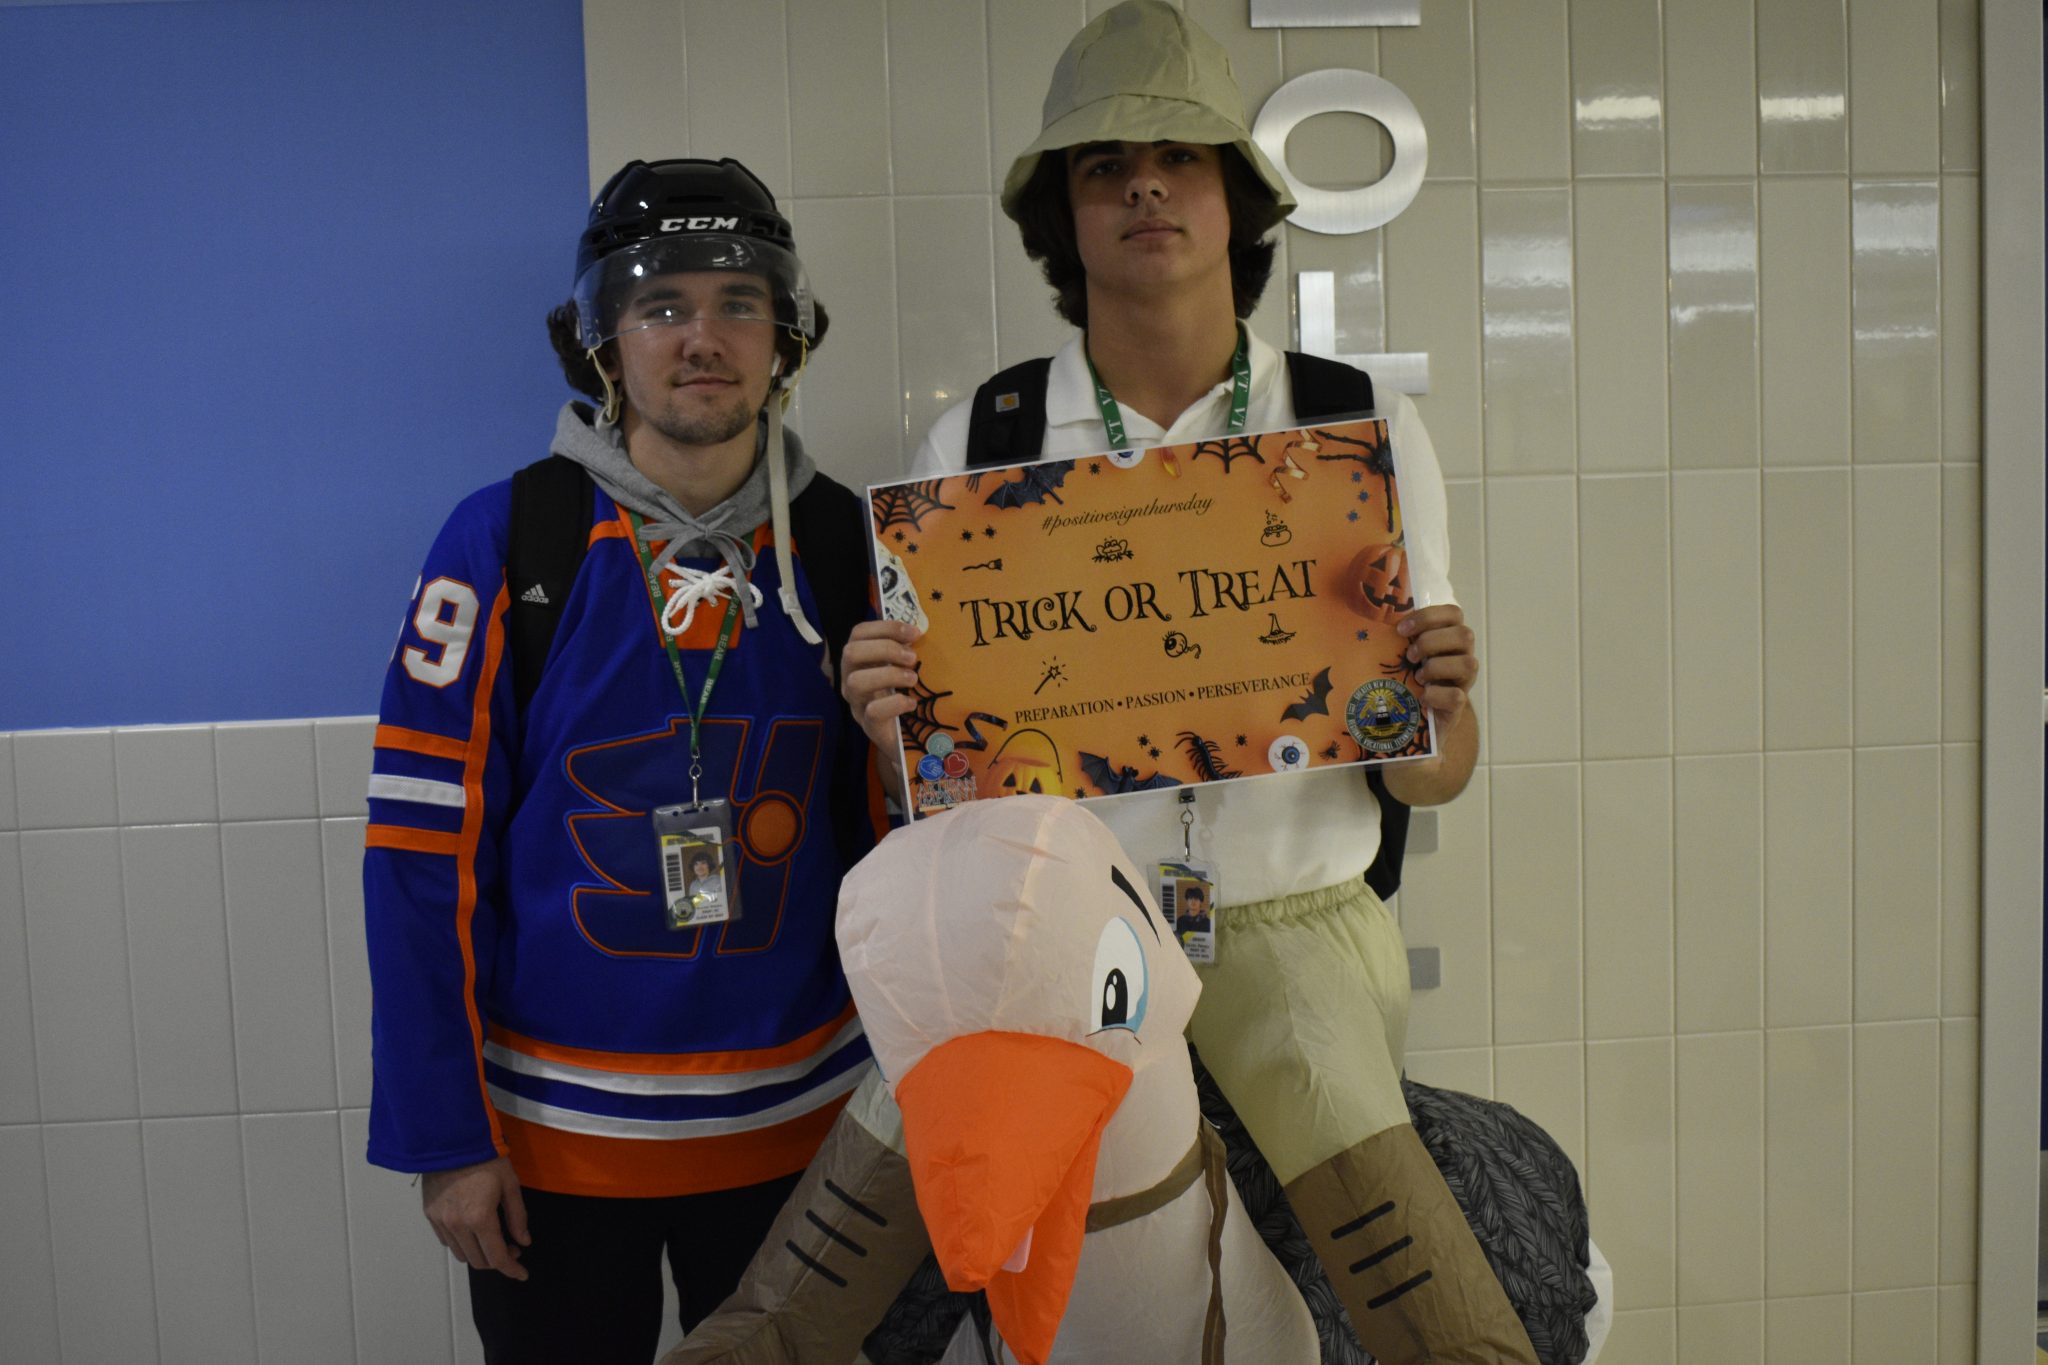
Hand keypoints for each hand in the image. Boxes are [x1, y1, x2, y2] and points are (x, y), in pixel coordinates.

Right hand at [421, 1155, 529, 1280]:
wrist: (451, 1139)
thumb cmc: (486, 1158)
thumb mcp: (510, 1184)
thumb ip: (517, 1217)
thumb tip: (523, 1242)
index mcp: (479, 1218)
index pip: (497, 1257)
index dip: (512, 1269)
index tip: (522, 1274)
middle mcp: (457, 1225)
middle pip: (478, 1261)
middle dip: (498, 1261)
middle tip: (513, 1247)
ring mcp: (440, 1221)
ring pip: (461, 1254)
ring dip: (479, 1254)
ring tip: (494, 1239)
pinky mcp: (429, 1214)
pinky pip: (447, 1241)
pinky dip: (462, 1243)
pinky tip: (473, 1231)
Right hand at [840, 619, 920, 754]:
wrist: (903, 741)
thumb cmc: (902, 697)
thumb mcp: (901, 670)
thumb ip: (904, 651)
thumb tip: (918, 631)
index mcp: (860, 661)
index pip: (859, 633)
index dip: (885, 627)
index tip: (914, 633)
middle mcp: (851, 679)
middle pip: (851, 652)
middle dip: (885, 649)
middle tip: (912, 657)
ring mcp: (857, 703)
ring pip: (856, 682)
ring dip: (888, 675)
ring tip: (913, 679)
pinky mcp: (868, 725)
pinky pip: (873, 711)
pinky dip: (895, 703)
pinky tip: (912, 703)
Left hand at [1396, 603, 1477, 720]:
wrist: (1420, 717)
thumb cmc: (1411, 676)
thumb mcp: (1405, 652)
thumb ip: (1400, 635)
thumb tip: (1367, 615)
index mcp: (1451, 636)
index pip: (1454, 613)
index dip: (1429, 616)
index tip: (1402, 629)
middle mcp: (1463, 655)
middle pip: (1465, 635)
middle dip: (1431, 641)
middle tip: (1410, 655)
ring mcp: (1464, 680)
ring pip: (1468, 664)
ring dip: (1436, 667)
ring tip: (1417, 676)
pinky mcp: (1458, 705)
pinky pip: (1457, 696)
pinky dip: (1436, 695)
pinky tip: (1422, 696)